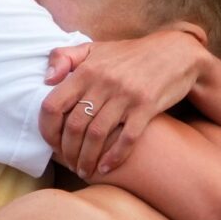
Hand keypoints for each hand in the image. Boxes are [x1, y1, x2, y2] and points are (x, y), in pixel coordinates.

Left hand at [40, 28, 207, 177]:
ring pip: (97, 136)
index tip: (51, 144)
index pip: (53, 105)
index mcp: (86, 70)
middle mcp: (103, 82)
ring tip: (84, 171)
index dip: (47, 129)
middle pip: (75, 126)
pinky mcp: (147, 107)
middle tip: (69, 163)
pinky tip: (105, 168)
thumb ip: (64, 57)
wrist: (174, 52)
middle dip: (68, 152)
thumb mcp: (94, 48)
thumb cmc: (128, 55)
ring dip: (86, 159)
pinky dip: (113, 157)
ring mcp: (126, 96)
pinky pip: (126, 138)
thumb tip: (46, 80)